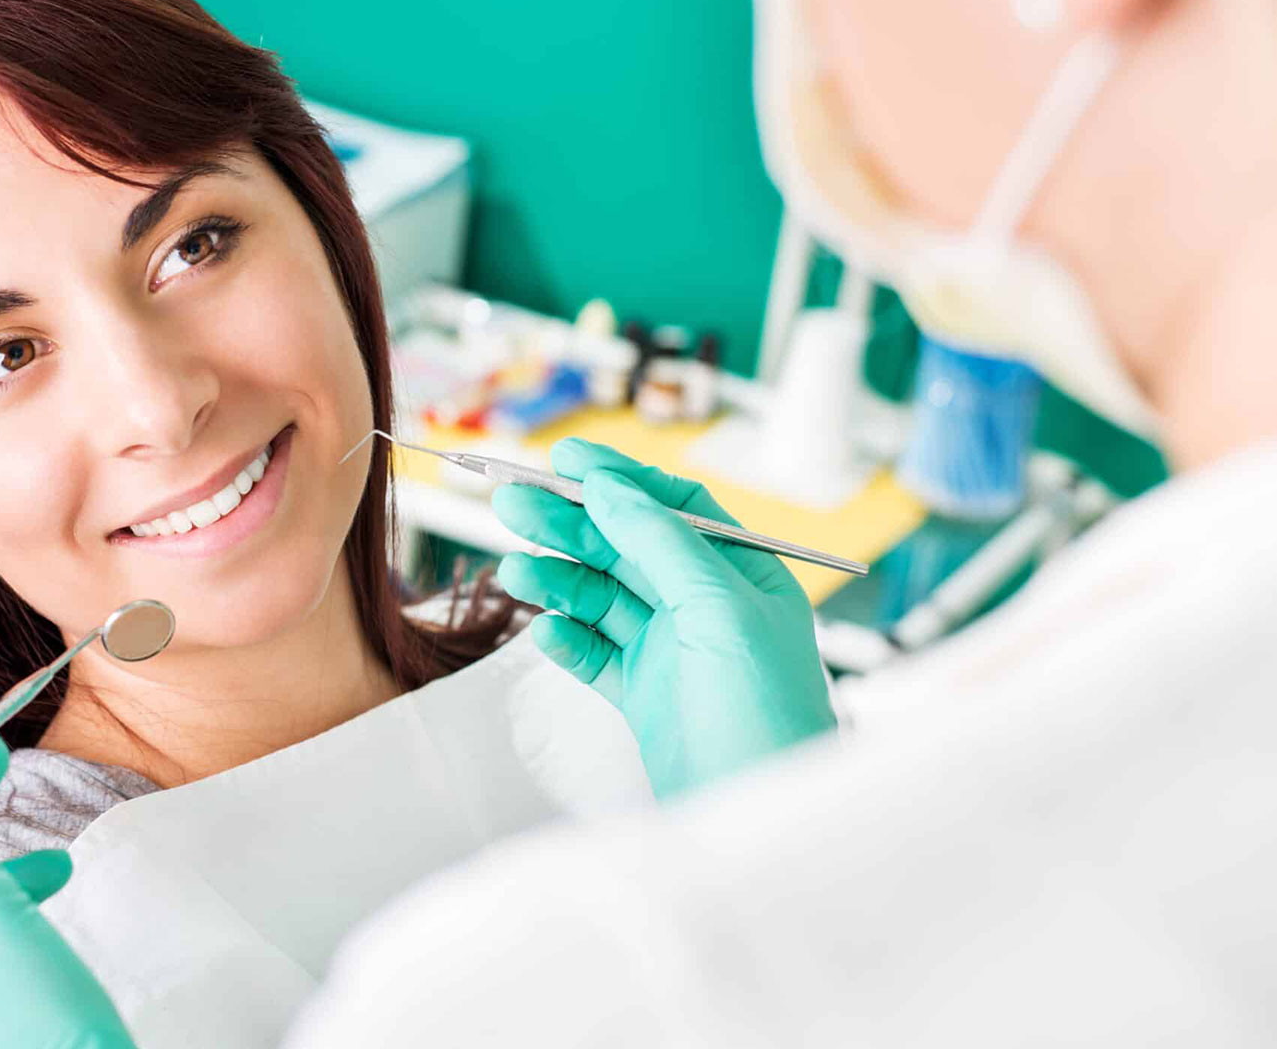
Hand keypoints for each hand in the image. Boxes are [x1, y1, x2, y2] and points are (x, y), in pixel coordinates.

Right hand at [493, 438, 837, 797]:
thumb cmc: (766, 716)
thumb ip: (662, 544)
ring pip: (601, 598)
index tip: (564, 460)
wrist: (759, 817)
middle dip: (568, 525)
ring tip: (513, 572)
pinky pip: (594, 652)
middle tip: (509, 503)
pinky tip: (545, 630)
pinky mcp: (645, 697)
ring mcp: (673, 652)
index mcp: (741, 575)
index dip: (619, 480)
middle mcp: (706, 607)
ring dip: (557, 580)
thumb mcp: (719, 611)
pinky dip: (566, 638)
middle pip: (626, 548)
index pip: (674, 508)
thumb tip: (612, 489)